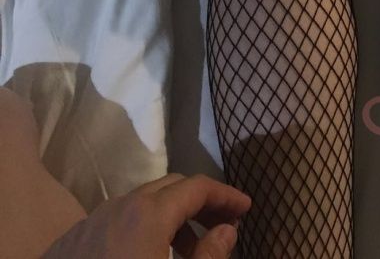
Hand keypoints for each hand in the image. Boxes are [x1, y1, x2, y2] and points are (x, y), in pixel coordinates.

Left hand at [42, 173, 251, 258]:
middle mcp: (121, 205)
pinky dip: (142, 228)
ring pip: (142, 203)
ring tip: (186, 252)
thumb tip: (227, 229)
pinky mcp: (73, 240)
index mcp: (150, 213)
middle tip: (223, 226)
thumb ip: (209, 257)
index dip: (226, 195)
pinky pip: (116, 221)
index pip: (198, 186)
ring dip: (171, 217)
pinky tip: (145, 258)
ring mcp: (93, 220)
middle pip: (171, 187)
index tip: (246, 209)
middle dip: (200, 203)